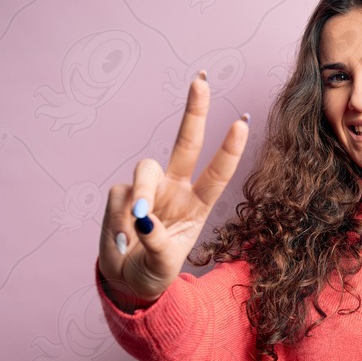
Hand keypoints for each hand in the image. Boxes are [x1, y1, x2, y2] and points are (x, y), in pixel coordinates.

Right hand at [98, 72, 248, 309]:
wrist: (126, 280)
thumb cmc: (154, 271)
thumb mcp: (163, 264)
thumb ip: (156, 241)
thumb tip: (142, 216)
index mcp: (198, 204)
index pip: (218, 173)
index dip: (229, 149)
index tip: (242, 121)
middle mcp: (175, 189)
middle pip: (185, 143)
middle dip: (194, 111)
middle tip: (201, 80)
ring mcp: (148, 189)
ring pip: (145, 169)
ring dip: (141, 193)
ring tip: (136, 222)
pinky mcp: (121, 194)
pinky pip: (119, 195)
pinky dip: (119, 219)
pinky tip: (122, 239)